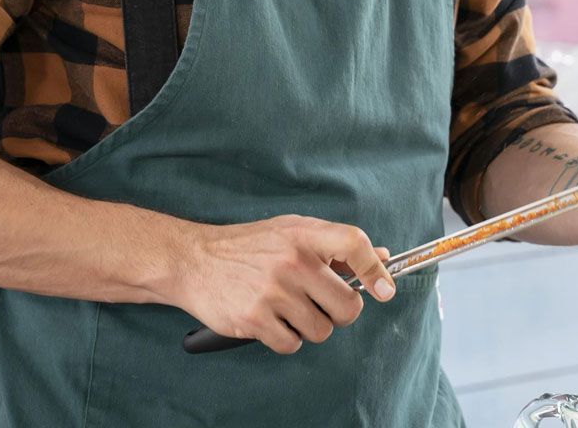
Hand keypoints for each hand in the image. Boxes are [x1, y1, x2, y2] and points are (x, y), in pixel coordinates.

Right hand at [173, 215, 394, 354]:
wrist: (193, 260)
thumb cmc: (247, 246)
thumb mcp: (291, 232)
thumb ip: (335, 246)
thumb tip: (382, 258)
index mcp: (304, 235)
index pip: (354, 244)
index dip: (376, 269)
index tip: (384, 289)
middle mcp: (292, 261)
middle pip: (347, 306)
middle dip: (340, 313)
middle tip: (323, 306)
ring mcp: (273, 291)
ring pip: (321, 330)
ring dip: (309, 328)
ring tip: (289, 311)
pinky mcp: (254, 318)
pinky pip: (292, 345)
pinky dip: (285, 340)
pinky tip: (272, 321)